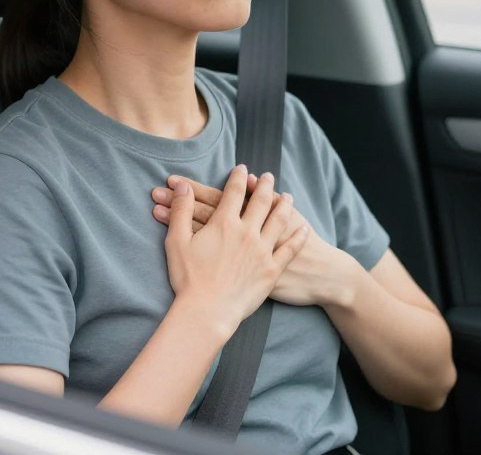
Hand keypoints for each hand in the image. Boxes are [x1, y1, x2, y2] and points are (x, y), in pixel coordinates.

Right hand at [151, 170, 344, 306]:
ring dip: (284, 205)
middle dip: (265, 185)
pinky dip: (298, 237)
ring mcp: (262, 251)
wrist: (207, 312)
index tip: (242, 169)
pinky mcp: (272, 270)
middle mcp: (247, 232)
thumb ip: (181, 211)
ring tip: (288, 195)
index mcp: (224, 223)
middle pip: (260, 201)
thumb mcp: (176, 241)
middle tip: (269, 176)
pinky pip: (290, 249)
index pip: (234, 192)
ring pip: (278, 220)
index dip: (238, 177)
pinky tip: (304, 229)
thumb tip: (182, 186)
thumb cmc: (188, 278)